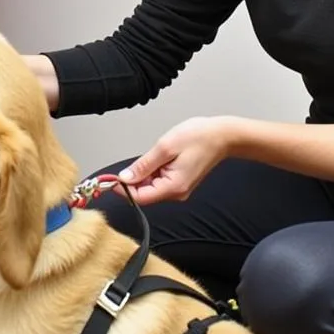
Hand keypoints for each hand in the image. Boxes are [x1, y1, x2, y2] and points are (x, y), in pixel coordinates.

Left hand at [117, 116, 232, 204]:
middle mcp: (176, 193)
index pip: (140, 198)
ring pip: (151, 186)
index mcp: (173, 187)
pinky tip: (160, 157)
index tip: (111, 178)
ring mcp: (179, 188)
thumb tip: (125, 178)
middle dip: (134, 179)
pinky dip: (153, 171)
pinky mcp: (180, 182)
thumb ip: (143, 165)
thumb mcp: (165, 147)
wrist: (222, 136)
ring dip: (144, 173)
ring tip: (155, 154)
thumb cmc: (198, 138)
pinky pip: (159, 181)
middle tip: (134, 160)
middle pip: (144, 193)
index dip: (123, 189)